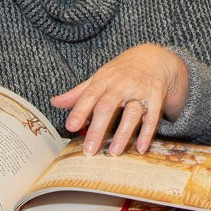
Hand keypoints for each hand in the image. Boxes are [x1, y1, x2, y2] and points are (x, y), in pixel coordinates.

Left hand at [49, 44, 188, 157]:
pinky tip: (140, 148)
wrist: (154, 57)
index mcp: (105, 79)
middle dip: (98, 129)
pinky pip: (152, 118)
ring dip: (123, 134)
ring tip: (114, 153)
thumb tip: (54, 102)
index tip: (70, 126)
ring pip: (131, 113)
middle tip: (89, 151)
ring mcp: (140, 91)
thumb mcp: (100, 77)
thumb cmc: (122, 71)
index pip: (89, 95)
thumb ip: (79, 92)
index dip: (80, 110)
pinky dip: (147, 134)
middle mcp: (122, 85)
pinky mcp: (156, 99)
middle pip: (108, 106)